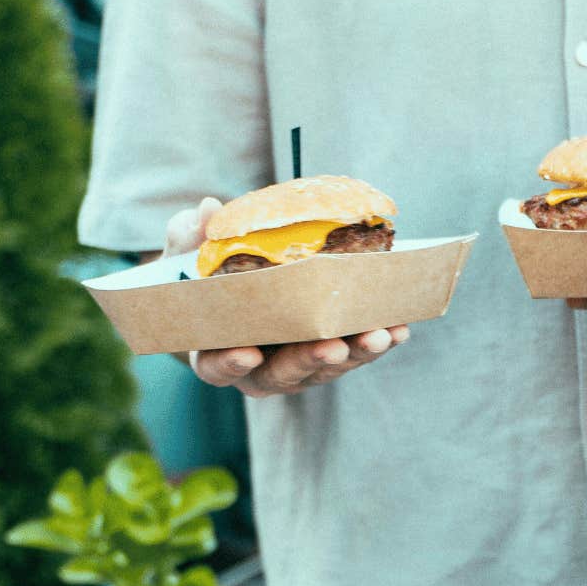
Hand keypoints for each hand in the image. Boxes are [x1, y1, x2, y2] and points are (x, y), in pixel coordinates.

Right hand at [163, 196, 411, 397]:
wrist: (240, 284)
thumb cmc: (207, 274)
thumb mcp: (188, 253)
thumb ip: (191, 237)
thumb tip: (206, 210)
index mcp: (214, 349)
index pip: (216, 367)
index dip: (229, 363)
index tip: (247, 353)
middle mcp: (257, 367)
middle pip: (281, 375)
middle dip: (309, 361)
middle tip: (331, 347)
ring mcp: (297, 363)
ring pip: (326, 368)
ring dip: (355, 353)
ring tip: (379, 335)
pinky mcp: (331, 351)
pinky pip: (355, 351)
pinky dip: (378, 341)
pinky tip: (399, 328)